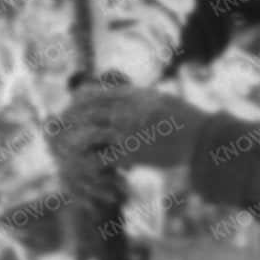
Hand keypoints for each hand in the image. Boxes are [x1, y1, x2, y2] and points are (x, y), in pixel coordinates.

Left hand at [55, 82, 205, 180]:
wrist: (202, 139)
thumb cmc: (186, 119)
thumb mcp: (160, 98)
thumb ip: (137, 96)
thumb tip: (120, 90)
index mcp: (133, 95)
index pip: (94, 94)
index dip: (77, 101)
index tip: (69, 106)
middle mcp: (126, 110)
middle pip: (85, 112)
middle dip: (69, 121)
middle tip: (57, 129)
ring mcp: (127, 131)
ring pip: (88, 135)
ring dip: (76, 144)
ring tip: (67, 151)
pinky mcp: (131, 152)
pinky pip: (102, 158)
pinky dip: (93, 164)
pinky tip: (87, 168)